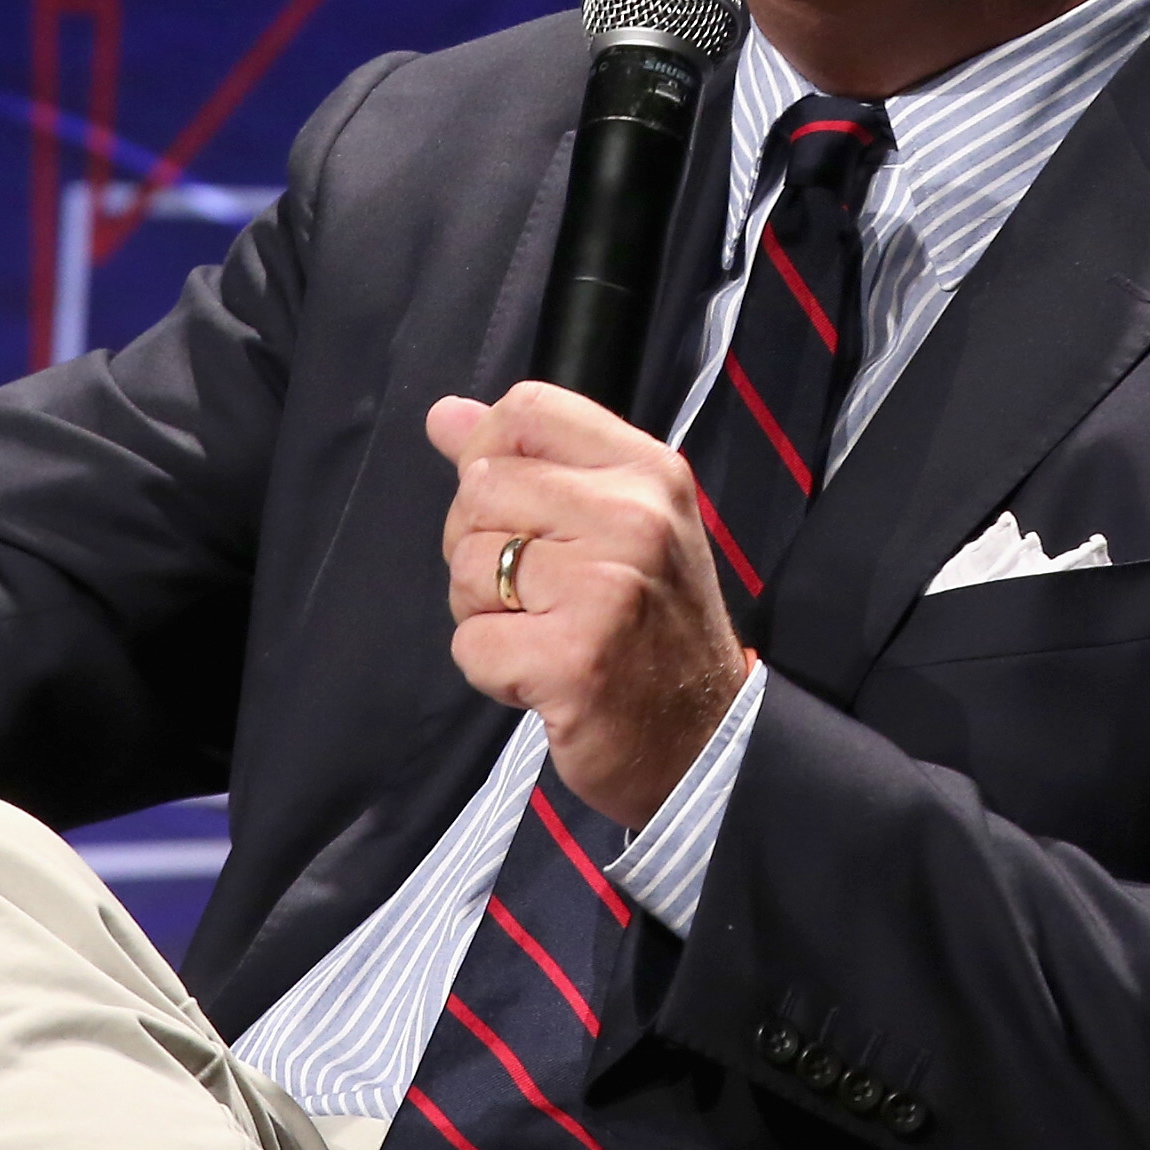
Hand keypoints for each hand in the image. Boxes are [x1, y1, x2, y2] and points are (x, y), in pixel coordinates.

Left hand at [427, 383, 753, 829]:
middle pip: (481, 488)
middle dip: (479, 546)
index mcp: (647, 472)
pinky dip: (491, 670)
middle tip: (534, 592)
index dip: (487, 451)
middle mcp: (634, 518)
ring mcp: (606, 588)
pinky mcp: (573, 660)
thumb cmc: (651, 627)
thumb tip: (444, 415)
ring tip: (543, 633)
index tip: (506, 505)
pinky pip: (471, 645)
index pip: (529, 409)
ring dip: (484, 613)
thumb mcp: (616, 524)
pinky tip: (542, 676)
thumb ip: (532, 463)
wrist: (705, 740)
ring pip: (468, 567)